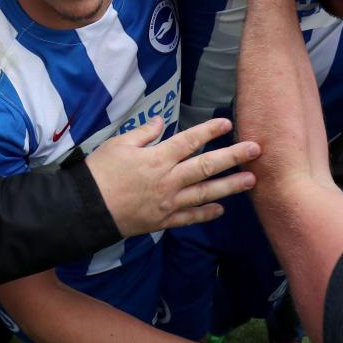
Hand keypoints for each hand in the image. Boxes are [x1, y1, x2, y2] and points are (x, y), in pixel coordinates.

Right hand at [87, 117, 259, 236]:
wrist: (86, 209)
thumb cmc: (99, 172)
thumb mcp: (118, 144)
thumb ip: (143, 133)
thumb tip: (161, 121)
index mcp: (157, 158)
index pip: (189, 141)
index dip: (209, 131)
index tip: (227, 124)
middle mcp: (168, 180)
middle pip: (206, 166)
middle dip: (233, 157)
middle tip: (256, 150)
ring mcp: (168, 203)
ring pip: (205, 193)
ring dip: (230, 186)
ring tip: (251, 180)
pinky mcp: (163, 221)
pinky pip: (189, 217)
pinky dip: (206, 214)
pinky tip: (221, 209)